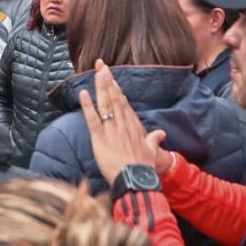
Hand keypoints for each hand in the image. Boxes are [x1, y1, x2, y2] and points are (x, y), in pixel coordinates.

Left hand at [78, 60, 169, 184]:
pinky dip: (88, 106)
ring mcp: (112, 131)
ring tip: (96, 72)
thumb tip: (161, 133)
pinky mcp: (100, 139)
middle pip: (114, 99)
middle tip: (102, 65)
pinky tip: (83, 94)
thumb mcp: (152, 152)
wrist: (137, 180)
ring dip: (100, 87)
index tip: (111, 76)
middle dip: (108, 81)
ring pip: (105, 105)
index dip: (116, 89)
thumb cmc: (144, 168)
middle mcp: (123, 125)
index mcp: (133, 127)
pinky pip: (93, 120)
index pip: (124, 103)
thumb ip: (154, 140)